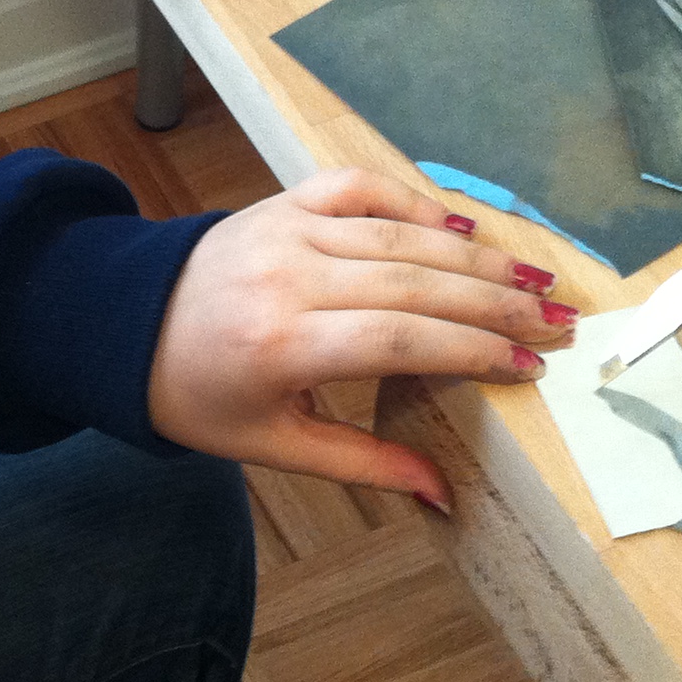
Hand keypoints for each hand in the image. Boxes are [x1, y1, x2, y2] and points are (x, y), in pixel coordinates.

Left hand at [144, 168, 574, 504]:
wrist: (123, 327)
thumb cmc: (199, 397)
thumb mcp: (272, 445)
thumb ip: (361, 462)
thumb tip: (444, 494)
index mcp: (281, 344)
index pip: (401, 340)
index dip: (472, 351)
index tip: (529, 368)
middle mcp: (287, 277)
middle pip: (415, 283)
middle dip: (496, 305)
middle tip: (559, 324)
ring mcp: (284, 229)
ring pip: (399, 235)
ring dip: (476, 258)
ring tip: (536, 283)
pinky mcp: (281, 201)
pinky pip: (359, 187)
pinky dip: (414, 201)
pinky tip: (463, 227)